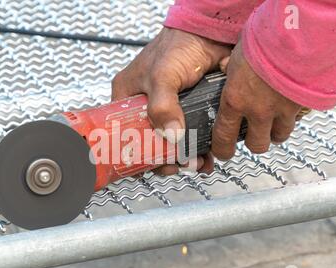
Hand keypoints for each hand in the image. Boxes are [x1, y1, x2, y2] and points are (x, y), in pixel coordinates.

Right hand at [111, 27, 231, 174]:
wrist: (211, 34)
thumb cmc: (178, 45)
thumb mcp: (162, 76)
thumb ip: (162, 106)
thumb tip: (171, 135)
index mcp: (128, 98)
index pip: (124, 133)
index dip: (134, 152)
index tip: (148, 166)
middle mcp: (147, 106)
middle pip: (150, 143)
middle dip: (164, 158)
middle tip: (176, 165)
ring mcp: (170, 111)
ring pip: (172, 143)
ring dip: (184, 157)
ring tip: (195, 163)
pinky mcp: (190, 112)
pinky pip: (191, 137)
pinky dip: (198, 149)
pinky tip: (205, 155)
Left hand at [212, 41, 302, 159]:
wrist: (297, 34)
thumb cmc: (264, 40)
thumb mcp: (236, 57)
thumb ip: (231, 70)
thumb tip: (226, 70)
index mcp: (235, 100)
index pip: (223, 137)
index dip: (223, 150)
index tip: (223, 152)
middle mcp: (258, 111)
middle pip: (257, 145)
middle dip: (255, 142)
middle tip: (253, 135)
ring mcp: (282, 110)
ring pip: (280, 136)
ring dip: (276, 131)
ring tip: (273, 121)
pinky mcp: (303, 104)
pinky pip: (298, 119)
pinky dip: (293, 116)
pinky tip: (290, 105)